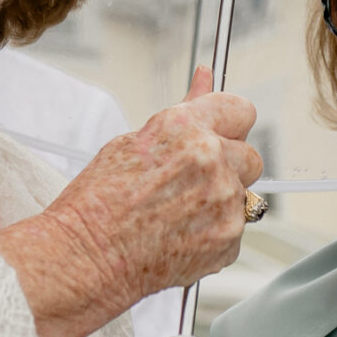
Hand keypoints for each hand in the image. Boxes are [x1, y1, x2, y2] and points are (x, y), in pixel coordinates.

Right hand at [0, 66, 261, 336]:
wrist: (86, 258)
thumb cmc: (96, 204)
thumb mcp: (132, 143)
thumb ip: (182, 113)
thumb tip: (205, 78)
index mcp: (186, 128)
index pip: (240, 109)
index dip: (229, 124)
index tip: (222, 134)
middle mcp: (212, 159)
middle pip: (250, 156)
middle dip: (228, 167)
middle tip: (190, 184)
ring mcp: (224, 201)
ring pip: (243, 196)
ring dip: (220, 202)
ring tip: (177, 215)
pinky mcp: (229, 239)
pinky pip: (235, 230)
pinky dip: (215, 234)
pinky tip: (180, 236)